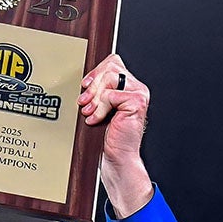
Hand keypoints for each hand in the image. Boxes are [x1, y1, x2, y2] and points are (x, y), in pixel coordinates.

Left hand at [77, 54, 152, 217]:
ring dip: (94, 97)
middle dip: (92, 85)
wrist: (117, 159)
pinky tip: (97, 120)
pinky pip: (110, 95)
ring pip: (109, 78)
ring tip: (90, 112)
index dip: (95, 72)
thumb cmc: (106, 138)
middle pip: (110, 66)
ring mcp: (138, 94)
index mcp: (128, 87)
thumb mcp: (98, 109)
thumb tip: (84, 82)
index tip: (84, 86)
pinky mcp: (136, 102)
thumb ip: (96, 92)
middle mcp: (135, 88)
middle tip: (84, 102)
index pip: (112, 63)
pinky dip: (100, 108)